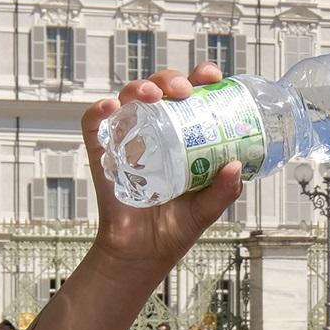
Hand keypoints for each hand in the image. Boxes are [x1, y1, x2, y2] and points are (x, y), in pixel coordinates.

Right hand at [80, 64, 245, 279]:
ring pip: (128, 99)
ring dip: (138, 88)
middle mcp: (156, 131)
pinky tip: (109, 108)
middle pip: (160, 89)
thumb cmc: (176, 226)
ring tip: (150, 95)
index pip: (192, 97)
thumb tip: (236, 166)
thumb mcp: (207, 209)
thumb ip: (223, 190)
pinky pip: (94, 126)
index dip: (200, 80)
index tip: (211, 76)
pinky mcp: (103, 155)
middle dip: (170, 80)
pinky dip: (98, 112)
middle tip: (183, 91)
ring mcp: (128, 140)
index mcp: (185, 136)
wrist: (144, 253)